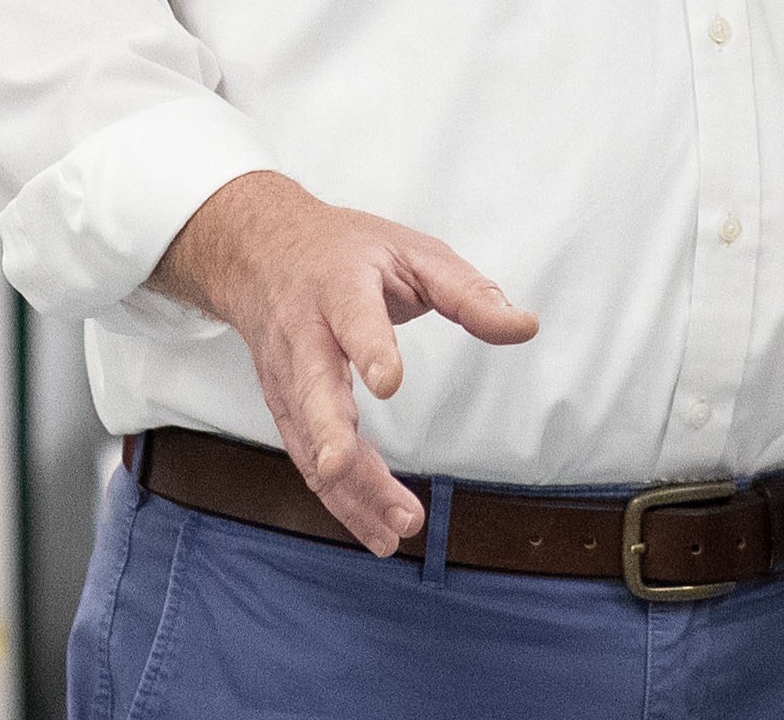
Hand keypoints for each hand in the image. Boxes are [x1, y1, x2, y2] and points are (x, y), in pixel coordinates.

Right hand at [148, 170, 540, 553]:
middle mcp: (304, 336)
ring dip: (348, 489)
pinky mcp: (284, 408)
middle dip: (330, 434)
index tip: (389, 381)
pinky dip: (339, 501)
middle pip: (313, 390)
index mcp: (339, 288)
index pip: (353, 319)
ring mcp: (287, 376)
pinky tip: (375, 532)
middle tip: (347, 469)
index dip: (369, 349)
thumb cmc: (342, 252)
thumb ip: (467, 292)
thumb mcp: (411, 251)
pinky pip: (307, 460)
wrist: (258, 252)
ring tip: (396, 530)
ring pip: (310, 440)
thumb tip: (525, 326)